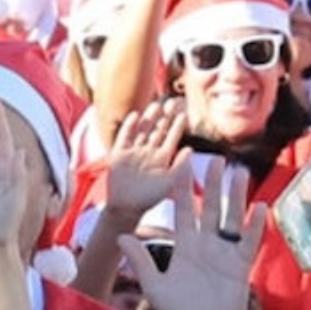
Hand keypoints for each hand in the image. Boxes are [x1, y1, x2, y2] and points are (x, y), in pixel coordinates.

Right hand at [105, 101, 188, 218]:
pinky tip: (135, 115)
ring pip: (143, 130)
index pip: (172, 138)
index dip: (178, 126)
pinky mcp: (120, 154)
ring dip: (149, 118)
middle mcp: (149, 152)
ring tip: (157, 105)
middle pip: (158, 130)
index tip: (184, 113)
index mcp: (162, 159)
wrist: (125, 207)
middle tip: (173, 102)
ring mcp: (134, 152)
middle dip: (165, 117)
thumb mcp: (169, 182)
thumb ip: (180, 165)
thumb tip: (191, 149)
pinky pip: (125, 136)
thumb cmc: (149, 198)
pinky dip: (129, 126)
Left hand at [119, 158, 265, 309]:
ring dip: (236, 196)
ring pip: (232, 218)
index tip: (182, 163)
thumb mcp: (155, 287)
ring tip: (240, 173)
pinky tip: (260, 207)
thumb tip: (120, 237)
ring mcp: (225, 253)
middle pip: (210, 207)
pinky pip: (249, 242)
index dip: (182, 187)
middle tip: (216, 159)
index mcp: (184, 245)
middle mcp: (205, 244)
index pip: (183, 209)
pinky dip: (255, 225)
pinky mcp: (240, 266)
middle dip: (212, 184)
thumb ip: (141, 261)